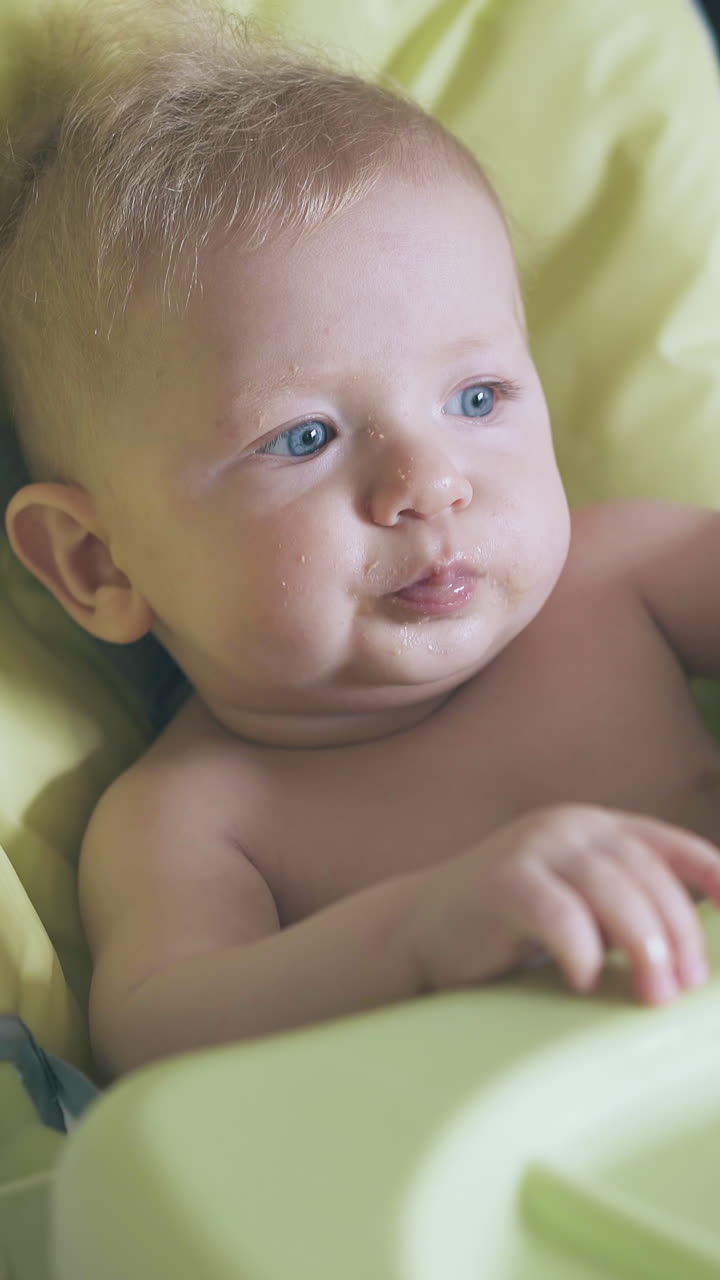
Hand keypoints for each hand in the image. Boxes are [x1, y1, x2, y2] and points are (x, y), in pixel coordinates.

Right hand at [411, 805, 719, 1004]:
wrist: (422, 930)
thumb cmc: (512, 930)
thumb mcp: (579, 907)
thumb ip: (625, 909)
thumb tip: (691, 959)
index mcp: (595, 828)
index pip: (667, 844)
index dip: (708, 873)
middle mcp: (569, 827)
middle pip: (646, 873)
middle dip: (676, 934)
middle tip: (684, 989)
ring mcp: (532, 848)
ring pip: (610, 889)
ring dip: (642, 945)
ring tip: (653, 994)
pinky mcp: (500, 881)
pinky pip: (558, 914)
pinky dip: (581, 950)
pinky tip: (584, 980)